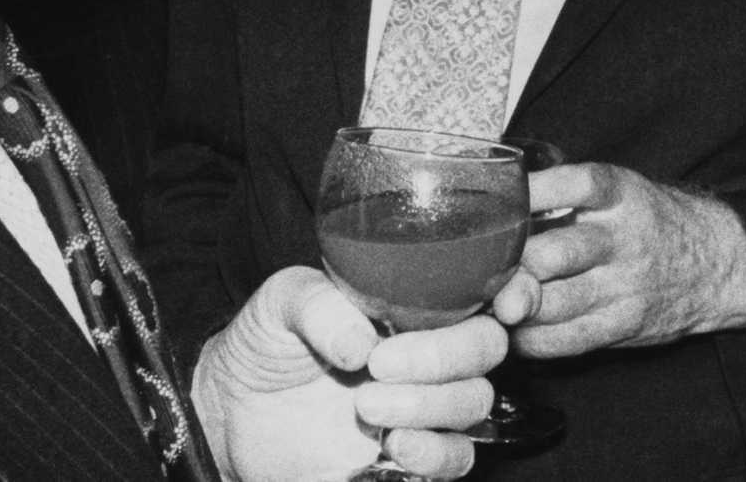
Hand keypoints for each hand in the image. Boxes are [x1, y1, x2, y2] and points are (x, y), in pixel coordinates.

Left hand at [192, 265, 503, 480]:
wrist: (230, 412)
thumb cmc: (262, 342)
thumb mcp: (280, 301)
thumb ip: (318, 305)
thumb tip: (360, 343)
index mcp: (412, 300)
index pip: (488, 287)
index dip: (516, 291)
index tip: (503, 304)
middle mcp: (428, 349)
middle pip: (487, 349)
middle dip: (446, 357)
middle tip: (380, 366)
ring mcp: (422, 404)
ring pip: (475, 403)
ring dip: (432, 405)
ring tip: (366, 406)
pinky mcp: (409, 456)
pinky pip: (455, 459)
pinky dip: (436, 453)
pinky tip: (395, 446)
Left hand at [511, 161, 745, 357]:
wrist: (716, 262)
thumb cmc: (650, 222)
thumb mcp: (620, 192)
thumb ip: (566, 198)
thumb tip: (498, 205)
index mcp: (621, 195)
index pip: (574, 185)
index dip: (533, 192)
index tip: (500, 201)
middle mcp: (623, 238)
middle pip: (554, 253)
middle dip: (511, 266)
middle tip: (481, 271)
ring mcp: (625, 285)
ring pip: (554, 302)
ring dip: (513, 306)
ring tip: (491, 303)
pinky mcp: (625, 324)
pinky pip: (568, 339)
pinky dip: (533, 339)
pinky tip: (517, 330)